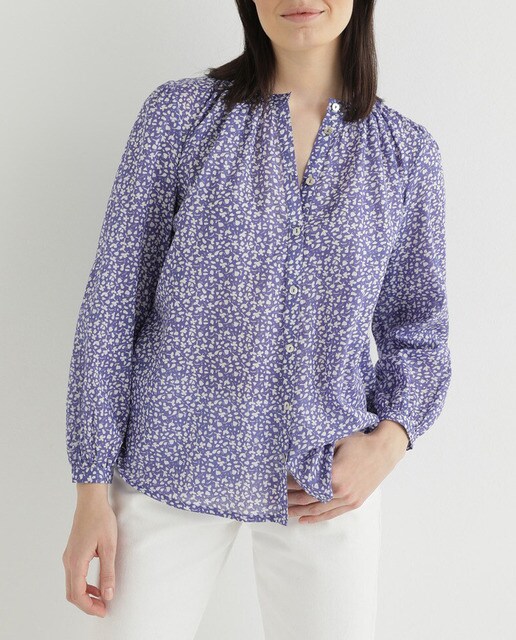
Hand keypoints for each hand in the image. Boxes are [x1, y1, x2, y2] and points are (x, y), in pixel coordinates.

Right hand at [62, 492, 117, 616]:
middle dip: (87, 604)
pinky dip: (83, 585)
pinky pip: (74, 575)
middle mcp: (68, 561)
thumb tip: (108, 595)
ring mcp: (68, 556)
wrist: (91, 501)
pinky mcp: (72, 552)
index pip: (77, 594)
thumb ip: (108, 572)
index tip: (103, 611)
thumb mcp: (109, 547)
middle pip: (72, 593)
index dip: (89, 607)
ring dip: (85, 595)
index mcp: (76, 561)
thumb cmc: (101, 519)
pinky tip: (96, 584)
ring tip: (102, 598)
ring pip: (72, 585)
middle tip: (103, 608)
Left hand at [287, 420, 407, 522]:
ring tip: (284, 511)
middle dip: (290, 500)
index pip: (304, 484)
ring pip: (318, 510)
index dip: (289, 485)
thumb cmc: (359, 442)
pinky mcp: (354, 503)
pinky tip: (303, 519)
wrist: (384, 450)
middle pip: (308, 500)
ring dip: (299, 512)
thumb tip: (296, 455)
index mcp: (333, 475)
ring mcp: (348, 499)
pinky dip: (316, 518)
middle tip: (275, 499)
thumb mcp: (335, 441)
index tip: (277, 483)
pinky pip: (332, 514)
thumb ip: (317, 452)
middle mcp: (340, 491)